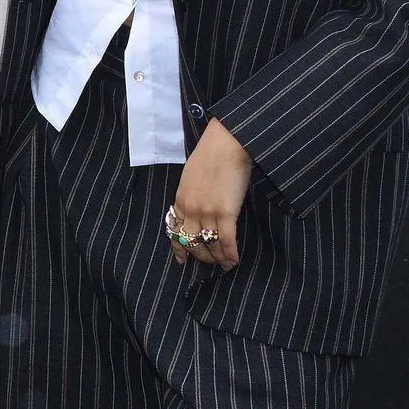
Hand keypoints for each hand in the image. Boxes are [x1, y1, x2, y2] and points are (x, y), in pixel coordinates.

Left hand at [169, 117, 251, 269]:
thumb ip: (190, 196)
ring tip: (224, 264)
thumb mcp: (190, 177)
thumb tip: (195, 209)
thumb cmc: (210, 155)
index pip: (175, 232)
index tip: (182, 259)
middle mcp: (190, 210)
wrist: (225, 144)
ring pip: (209, 245)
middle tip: (210, 262)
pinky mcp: (225, 213)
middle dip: (201, 256)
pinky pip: (226, 240)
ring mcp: (207, 212)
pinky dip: (230, 254)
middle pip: (191, 242)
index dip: (179, 248)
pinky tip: (233, 260)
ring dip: (217, 258)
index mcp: (180, 200)